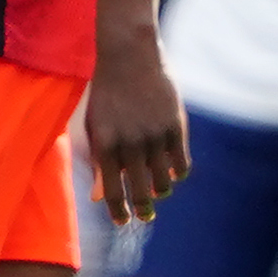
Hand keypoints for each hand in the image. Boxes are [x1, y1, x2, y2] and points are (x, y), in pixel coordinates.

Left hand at [83, 29, 189, 226]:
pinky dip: (177, 174)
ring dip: (161, 192)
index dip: (118, 211)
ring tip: (157, 192)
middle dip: (142, 210)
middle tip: (145, 216)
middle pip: (140, 192)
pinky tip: (172, 173)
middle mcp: (131, 143)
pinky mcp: (176, 126)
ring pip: (164, 183)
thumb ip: (98, 162)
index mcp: (105, 145)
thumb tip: (96, 198)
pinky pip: (182, 164)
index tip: (122, 221)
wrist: (129, 55)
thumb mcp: (95, 126)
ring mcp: (155, 135)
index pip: (111, 192)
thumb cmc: (107, 93)